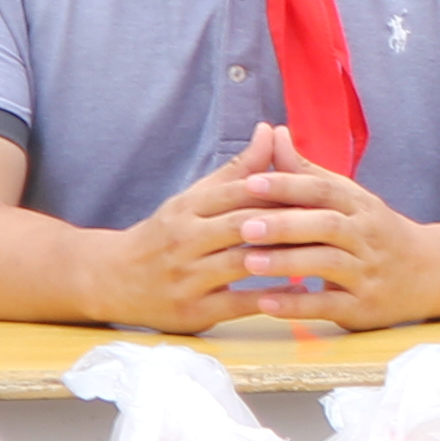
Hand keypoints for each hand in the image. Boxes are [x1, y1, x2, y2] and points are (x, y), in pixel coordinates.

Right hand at [95, 131, 348, 330]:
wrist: (110, 278)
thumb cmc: (165, 235)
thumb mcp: (194, 199)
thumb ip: (237, 170)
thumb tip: (270, 130)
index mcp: (187, 208)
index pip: (239, 192)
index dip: (280, 191)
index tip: (319, 191)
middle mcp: (184, 240)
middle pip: (243, 225)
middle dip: (287, 223)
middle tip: (330, 223)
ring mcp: (186, 277)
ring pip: (242, 264)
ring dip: (283, 259)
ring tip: (322, 255)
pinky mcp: (191, 311)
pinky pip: (237, 304)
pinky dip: (269, 298)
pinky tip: (300, 292)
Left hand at [214, 125, 439, 329]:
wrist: (435, 273)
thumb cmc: (377, 232)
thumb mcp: (351, 199)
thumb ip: (308, 173)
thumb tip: (274, 134)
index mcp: (361, 206)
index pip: (325, 190)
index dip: (289, 186)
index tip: (251, 184)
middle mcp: (367, 236)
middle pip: (328, 226)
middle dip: (285, 225)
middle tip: (245, 227)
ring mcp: (368, 272)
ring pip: (328, 264)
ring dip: (287, 263)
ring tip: (248, 263)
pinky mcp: (365, 307)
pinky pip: (329, 305)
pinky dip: (297, 306)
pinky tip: (265, 303)